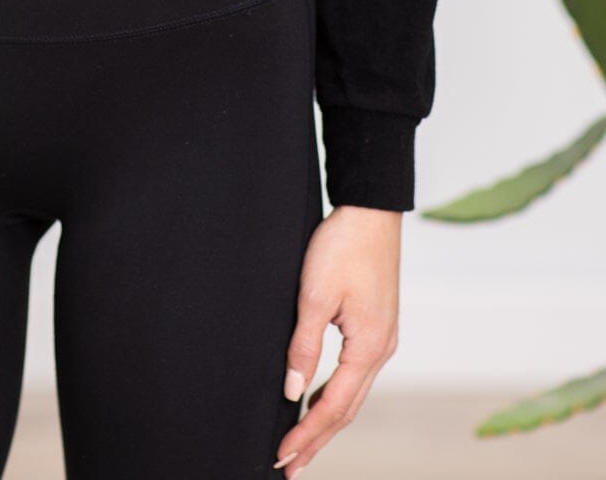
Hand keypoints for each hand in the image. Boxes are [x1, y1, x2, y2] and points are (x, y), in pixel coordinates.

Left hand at [272, 204, 400, 475]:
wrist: (370, 210)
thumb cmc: (343, 246)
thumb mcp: (315, 295)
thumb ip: (304, 346)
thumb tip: (293, 391)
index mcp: (368, 347)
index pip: (334, 407)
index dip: (306, 435)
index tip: (282, 457)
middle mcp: (381, 350)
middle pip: (347, 409)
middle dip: (317, 440)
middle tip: (290, 467)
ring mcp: (382, 338)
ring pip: (353, 394)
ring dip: (327, 420)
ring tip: (301, 444)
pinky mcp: (376, 326)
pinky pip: (356, 374)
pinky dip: (336, 395)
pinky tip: (319, 399)